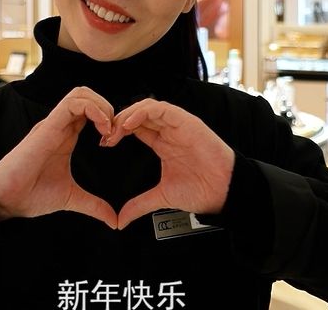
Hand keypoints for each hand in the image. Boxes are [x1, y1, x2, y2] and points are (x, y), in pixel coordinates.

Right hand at [0, 86, 117, 228]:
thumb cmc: (32, 194)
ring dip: (102, 106)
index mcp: (66, 136)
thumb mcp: (71, 198)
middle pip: (87, 95)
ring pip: (80, 93)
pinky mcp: (48, 127)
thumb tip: (113, 221)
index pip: (90, 110)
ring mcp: (53, 124)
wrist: (7, 200)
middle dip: (108, 107)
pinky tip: (102, 129)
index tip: (115, 141)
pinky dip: (93, 110)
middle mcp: (60, 126)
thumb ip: (93, 205)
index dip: (108, 119)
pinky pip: (72, 104)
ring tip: (109, 129)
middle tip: (115, 132)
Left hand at [105, 99, 234, 229]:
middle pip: (139, 115)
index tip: (105, 143)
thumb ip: (140, 205)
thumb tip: (121, 220)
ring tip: (116, 128)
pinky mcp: (187, 122)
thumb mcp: (162, 197)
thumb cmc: (201, 190)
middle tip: (106, 135)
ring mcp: (178, 125)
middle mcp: (169, 131)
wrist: (223, 192)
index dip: (118, 131)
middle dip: (119, 121)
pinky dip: (143, 112)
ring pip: (148, 107)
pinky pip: (162, 108)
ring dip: (128, 114)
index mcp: (163, 143)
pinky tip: (130, 123)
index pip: (136, 128)